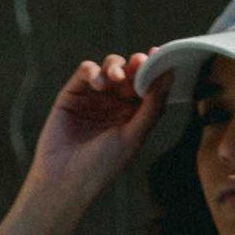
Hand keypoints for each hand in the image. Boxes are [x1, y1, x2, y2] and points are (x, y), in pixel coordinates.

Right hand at [27, 52, 171, 207]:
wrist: (64, 180)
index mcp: (134, 115)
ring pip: (109, 67)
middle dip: (135, 64)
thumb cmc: (102, 165)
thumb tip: (170, 75)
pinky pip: (85, 71)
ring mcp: (94, 97)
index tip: (159, 54)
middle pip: (130, 72)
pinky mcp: (72, 94)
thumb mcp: (134, 136)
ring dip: (114, 66)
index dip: (154, 69)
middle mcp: (115, 103)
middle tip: (138, 62)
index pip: (148, 85)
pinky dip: (93, 71)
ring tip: (114, 78)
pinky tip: (97, 84)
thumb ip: (153, 106)